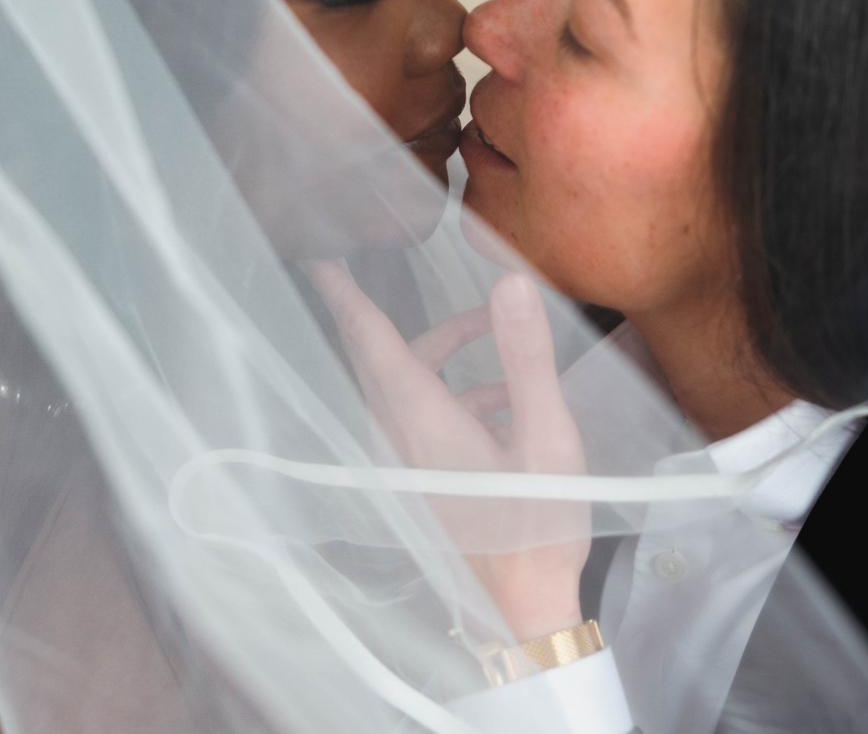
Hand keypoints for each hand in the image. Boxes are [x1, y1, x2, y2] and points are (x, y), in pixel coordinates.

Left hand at [308, 261, 590, 639]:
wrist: (526, 608)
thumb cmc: (537, 523)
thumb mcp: (547, 436)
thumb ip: (525, 357)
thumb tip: (508, 283)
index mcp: (421, 419)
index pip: (371, 341)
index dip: (345, 297)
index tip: (320, 259)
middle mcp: (403, 436)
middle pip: (382, 357)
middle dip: (382, 313)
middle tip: (373, 273)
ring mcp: (411, 460)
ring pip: (407, 385)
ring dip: (442, 353)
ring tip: (495, 335)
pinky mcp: (426, 478)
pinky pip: (425, 413)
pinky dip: (456, 391)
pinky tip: (508, 400)